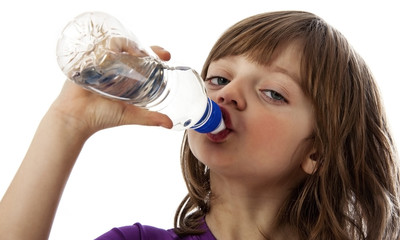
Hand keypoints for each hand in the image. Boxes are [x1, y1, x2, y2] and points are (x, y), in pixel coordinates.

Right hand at [49, 46, 172, 137]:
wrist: (76, 118)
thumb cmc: (101, 117)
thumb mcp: (130, 115)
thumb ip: (149, 119)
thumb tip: (170, 125)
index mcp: (124, 77)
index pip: (141, 60)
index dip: (154, 54)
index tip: (167, 55)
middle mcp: (113, 68)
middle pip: (130, 50)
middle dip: (144, 48)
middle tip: (157, 52)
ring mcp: (99, 63)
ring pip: (115, 46)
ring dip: (126, 45)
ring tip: (137, 52)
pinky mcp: (86, 61)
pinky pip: (96, 49)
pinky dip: (105, 47)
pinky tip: (114, 49)